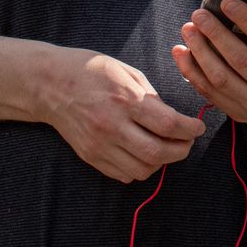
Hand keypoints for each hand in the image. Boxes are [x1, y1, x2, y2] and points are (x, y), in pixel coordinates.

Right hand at [40, 49, 205, 183]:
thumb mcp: (127, 72)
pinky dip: (140, 168)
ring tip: (167, 147)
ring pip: (142, 169)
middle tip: (188, 142)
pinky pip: (123, 174)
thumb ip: (151, 97)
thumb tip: (173, 118)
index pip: (168, 125)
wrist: (49, 84)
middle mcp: (112, 126)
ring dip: (162, 162)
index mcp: (125, 100)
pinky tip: (143, 153)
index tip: (198, 127)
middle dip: (181, 150)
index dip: (190, 129)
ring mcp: (99, 145)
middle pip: (158, 153)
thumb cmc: (92, 71)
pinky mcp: (90, 156)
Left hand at [172, 0, 246, 132]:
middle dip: (215, 34)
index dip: (246, 19)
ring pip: (220, 78)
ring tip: (188, 30)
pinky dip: (192, 72)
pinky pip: (209, 93)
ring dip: (200, 52)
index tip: (227, 2)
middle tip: (199, 15)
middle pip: (239, 58)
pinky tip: (182, 53)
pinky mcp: (238, 113)